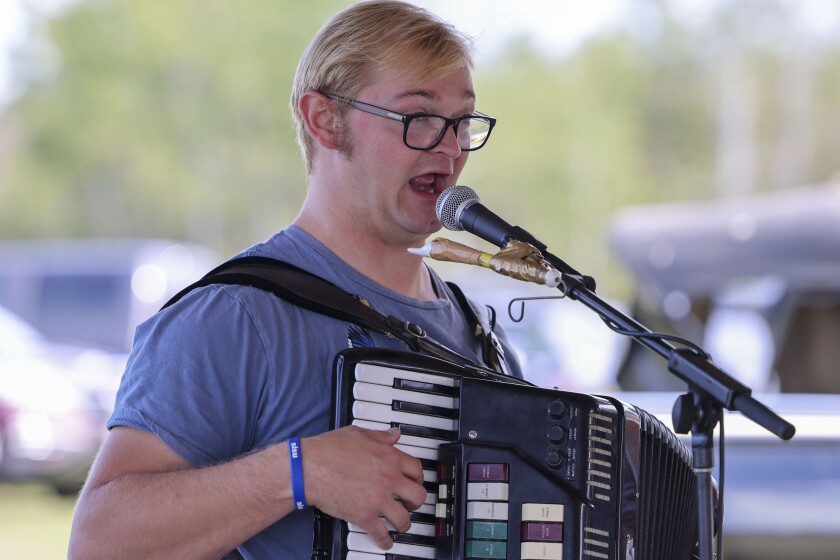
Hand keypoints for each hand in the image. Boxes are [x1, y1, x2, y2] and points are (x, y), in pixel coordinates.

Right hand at [301, 425, 425, 549]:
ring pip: (404, 518)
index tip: (414, 481)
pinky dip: (385, 541)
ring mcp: (378, 499)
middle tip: (410, 503)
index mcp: (389, 458)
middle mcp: (389, 479)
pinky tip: (385, 542)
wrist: (309, 467)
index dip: (418, 477)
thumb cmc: (329, 449)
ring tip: (401, 524)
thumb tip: (394, 434)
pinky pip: (382, 534)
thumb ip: (380, 436)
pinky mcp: (364, 516)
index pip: (416, 469)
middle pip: (418, 495)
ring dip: (404, 523)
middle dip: (416, 501)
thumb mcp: (359, 434)